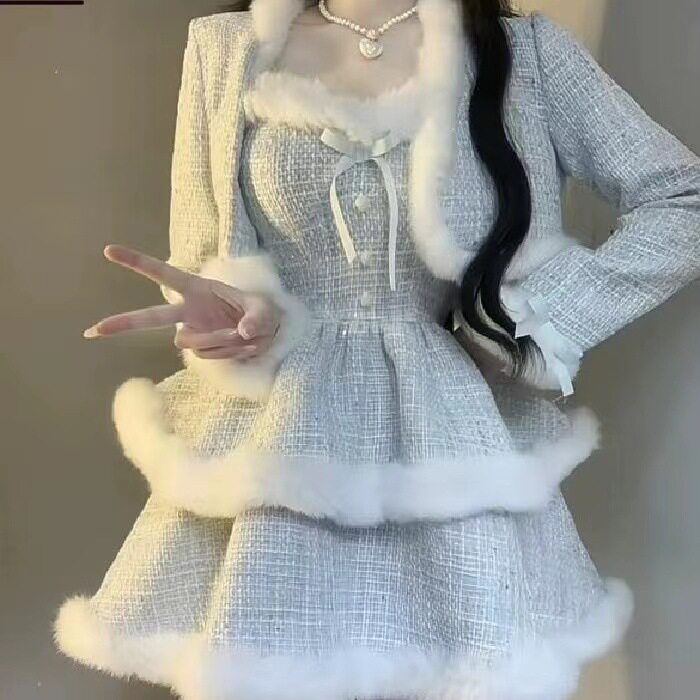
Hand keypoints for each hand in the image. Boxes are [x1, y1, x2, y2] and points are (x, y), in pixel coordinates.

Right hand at [82, 244, 281, 359]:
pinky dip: (227, 352)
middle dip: (122, 323)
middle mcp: (189, 311)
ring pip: (189, 342)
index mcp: (197, 288)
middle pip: (150, 318)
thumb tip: (244, 332)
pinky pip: (208, 356)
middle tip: (93, 330)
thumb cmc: (264, 312)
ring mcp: (194, 332)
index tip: (109, 251)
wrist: (269, 334)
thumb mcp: (265, 309)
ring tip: (242, 334)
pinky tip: (241, 345)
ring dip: (218, 340)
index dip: (137, 262)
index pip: (162, 273)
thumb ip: (257, 317)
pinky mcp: (203, 350)